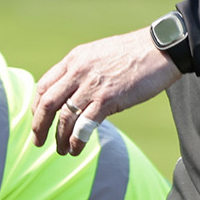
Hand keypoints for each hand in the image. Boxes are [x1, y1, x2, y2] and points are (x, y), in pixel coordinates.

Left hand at [31, 28, 179, 155]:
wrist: (162, 48)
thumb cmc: (134, 52)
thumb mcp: (99, 54)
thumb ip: (82, 71)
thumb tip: (73, 93)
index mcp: (74, 59)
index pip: (43, 85)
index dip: (36, 106)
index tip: (37, 118)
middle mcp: (78, 72)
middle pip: (46, 104)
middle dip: (38, 126)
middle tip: (37, 141)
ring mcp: (92, 86)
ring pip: (64, 118)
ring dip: (59, 138)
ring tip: (61, 150)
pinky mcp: (107, 99)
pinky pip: (84, 125)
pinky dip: (76, 140)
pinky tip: (75, 149)